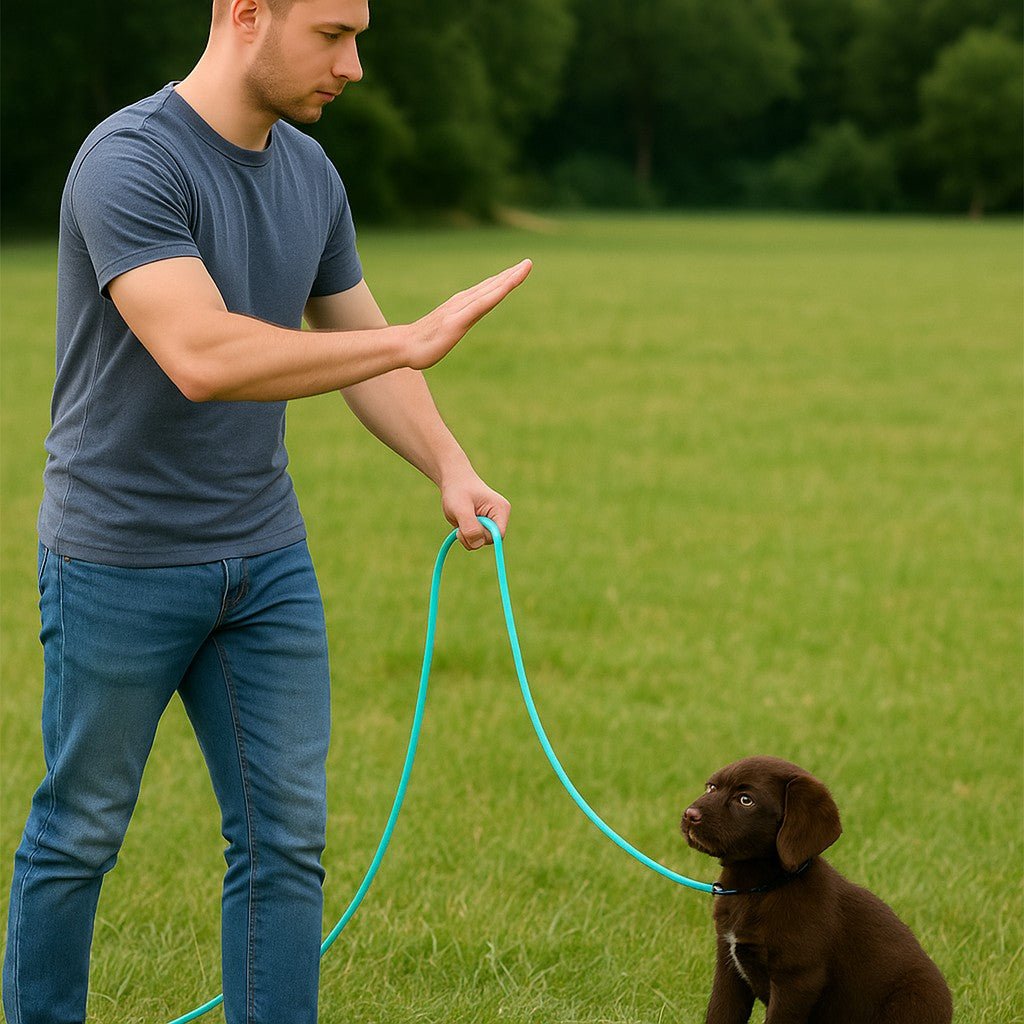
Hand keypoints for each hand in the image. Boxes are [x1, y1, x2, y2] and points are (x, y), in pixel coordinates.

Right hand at [405, 260, 531, 370]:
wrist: (403, 346)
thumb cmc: (422, 342)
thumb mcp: (445, 332)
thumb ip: (453, 326)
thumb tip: (455, 327)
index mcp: (461, 306)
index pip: (487, 291)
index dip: (504, 280)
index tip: (519, 271)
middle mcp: (463, 303)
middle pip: (492, 286)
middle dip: (511, 274)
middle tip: (529, 263)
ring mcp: (461, 310)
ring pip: (491, 290)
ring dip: (509, 278)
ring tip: (525, 267)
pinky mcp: (459, 320)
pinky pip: (483, 304)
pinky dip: (497, 292)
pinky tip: (509, 285)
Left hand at [441, 471, 510, 550]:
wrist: (453, 481)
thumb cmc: (457, 491)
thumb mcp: (461, 508)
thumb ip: (470, 527)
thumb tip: (478, 544)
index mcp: (501, 510)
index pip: (498, 536)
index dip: (482, 537)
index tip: (467, 528)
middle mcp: (499, 518)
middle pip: (489, 540)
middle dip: (471, 536)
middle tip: (460, 523)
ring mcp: (490, 523)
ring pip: (480, 542)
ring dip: (466, 536)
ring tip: (460, 520)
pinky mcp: (482, 527)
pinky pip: (474, 540)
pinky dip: (464, 536)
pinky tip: (460, 523)